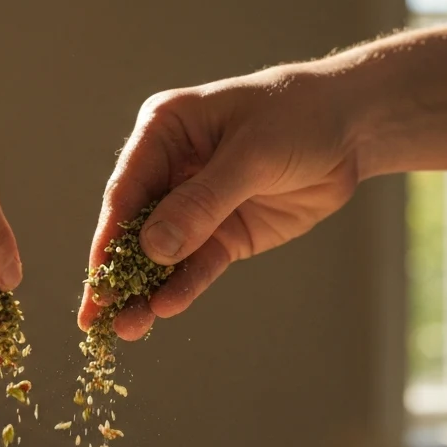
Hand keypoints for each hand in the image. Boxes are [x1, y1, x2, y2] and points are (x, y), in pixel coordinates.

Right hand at [78, 67, 360, 339]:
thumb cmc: (297, 117)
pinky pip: (197, 266)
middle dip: (117, 274)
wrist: (352, 130)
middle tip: (94, 319)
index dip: (109, 237)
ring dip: (144, 292)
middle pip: (135, 229)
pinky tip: (165, 310)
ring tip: (126, 329)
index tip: (96, 278)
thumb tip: (151, 248)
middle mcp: (169, 170)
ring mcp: (195, 207)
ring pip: (162, 256)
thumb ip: (201, 202)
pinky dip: (182, 288)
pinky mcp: (222, 235)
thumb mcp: (251, 155)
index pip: (127, 191)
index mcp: (163, 132)